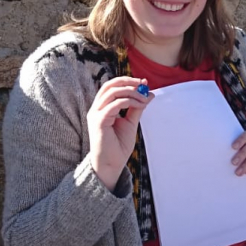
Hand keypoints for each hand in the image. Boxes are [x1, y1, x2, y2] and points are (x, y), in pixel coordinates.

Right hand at [87, 77, 151, 191]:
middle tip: (143, 84)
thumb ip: (137, 108)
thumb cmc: (118, 146)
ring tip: (143, 99)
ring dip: (131, 92)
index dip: (127, 81)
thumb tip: (149, 94)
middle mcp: (96, 109)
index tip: (143, 83)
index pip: (112, 87)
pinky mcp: (99, 121)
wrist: (111, 164)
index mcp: (102, 108)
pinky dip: (129, 101)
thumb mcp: (130, 123)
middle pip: (109, 85)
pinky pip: (114, 104)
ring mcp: (96, 114)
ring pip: (112, 92)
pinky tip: (139, 105)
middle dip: (127, 82)